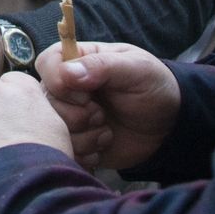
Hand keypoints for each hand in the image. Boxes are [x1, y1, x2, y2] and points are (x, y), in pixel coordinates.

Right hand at [37, 41, 179, 170]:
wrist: (169, 125)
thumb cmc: (152, 87)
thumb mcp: (135, 69)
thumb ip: (101, 67)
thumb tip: (66, 73)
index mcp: (75, 61)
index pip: (46, 64)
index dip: (59, 82)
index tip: (87, 94)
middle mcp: (66, 89)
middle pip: (45, 103)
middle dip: (78, 115)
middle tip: (102, 114)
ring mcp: (68, 116)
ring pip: (54, 130)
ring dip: (85, 135)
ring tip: (107, 130)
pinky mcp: (75, 142)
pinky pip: (66, 151)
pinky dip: (87, 152)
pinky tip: (104, 144)